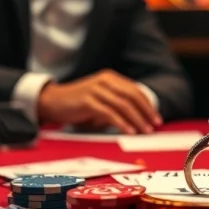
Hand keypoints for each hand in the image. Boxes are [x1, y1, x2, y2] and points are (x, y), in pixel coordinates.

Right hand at [38, 70, 161, 133]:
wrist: (53, 101)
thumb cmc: (78, 103)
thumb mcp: (100, 100)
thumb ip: (117, 105)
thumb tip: (138, 119)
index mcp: (110, 78)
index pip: (135, 90)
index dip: (148, 104)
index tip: (156, 118)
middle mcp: (105, 80)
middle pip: (132, 96)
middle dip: (146, 111)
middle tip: (154, 125)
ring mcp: (96, 90)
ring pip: (123, 105)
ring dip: (137, 119)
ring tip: (144, 131)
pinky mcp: (88, 101)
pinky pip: (109, 113)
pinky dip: (121, 123)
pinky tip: (129, 131)